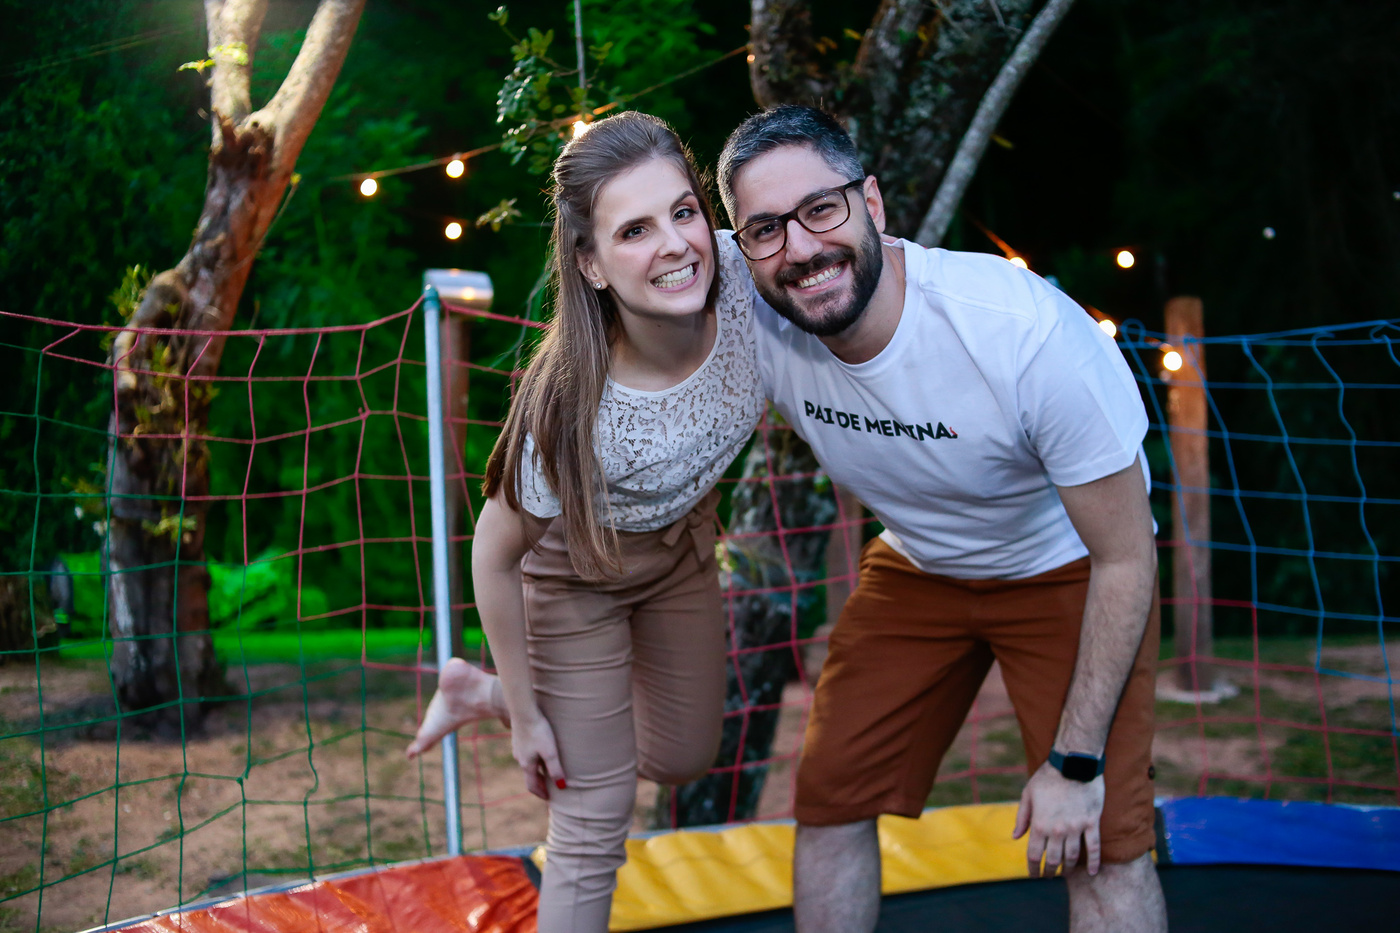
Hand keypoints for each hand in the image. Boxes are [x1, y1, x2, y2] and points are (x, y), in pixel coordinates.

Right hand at [511, 712, 566, 800]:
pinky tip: (540, 751)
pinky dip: (534, 758)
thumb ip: (555, 770)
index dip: (541, 793)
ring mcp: (518, 747)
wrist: (524, 711)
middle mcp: (519, 757)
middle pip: (529, 775)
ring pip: (527, 763)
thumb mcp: (550, 752)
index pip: (531, 786)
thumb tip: (562, 787)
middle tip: (550, 787)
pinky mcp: (519, 737)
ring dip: (536, 770)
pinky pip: (526, 753)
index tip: (549, 798)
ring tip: (547, 770)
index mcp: (526, 764)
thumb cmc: (539, 731)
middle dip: (539, 783)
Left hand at [1013, 760, 1105, 876]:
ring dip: (1068, 869)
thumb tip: (1016, 837)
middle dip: (1049, 871)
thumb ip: (1022, 818)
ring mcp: (1076, 827)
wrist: (1073, 763)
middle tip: (1048, 876)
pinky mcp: (1091, 822)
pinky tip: (1093, 873)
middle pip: (1053, 859)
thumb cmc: (1047, 777)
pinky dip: (1094, 862)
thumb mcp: (1028, 794)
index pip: (1034, 855)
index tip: (1033, 875)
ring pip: (1072, 857)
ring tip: (1064, 873)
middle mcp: (1057, 830)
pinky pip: (1094, 847)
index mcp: (1039, 824)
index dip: (1033, 868)